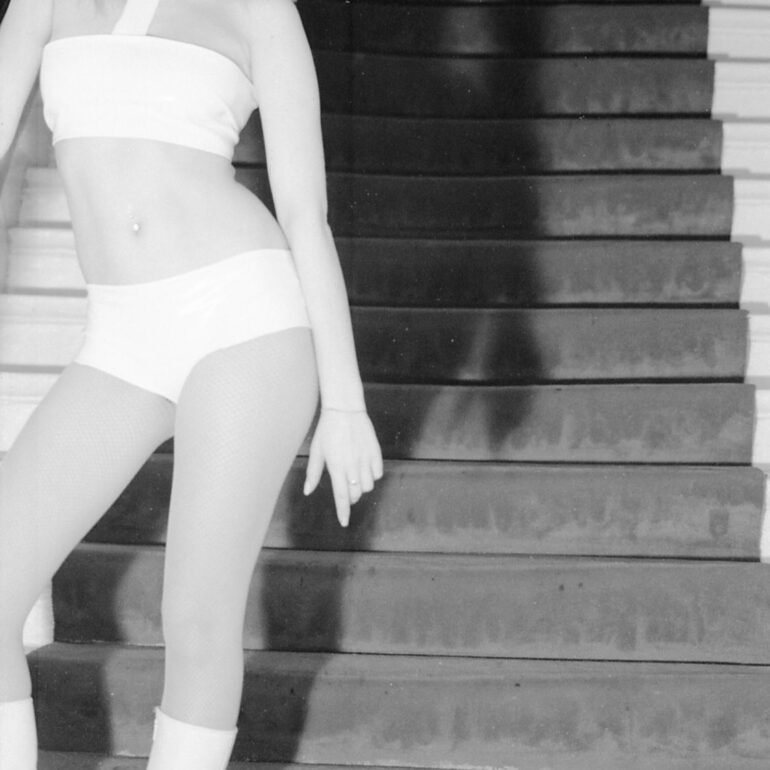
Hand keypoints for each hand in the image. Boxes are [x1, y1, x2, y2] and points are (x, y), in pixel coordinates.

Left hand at [303, 409, 383, 526]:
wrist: (345, 410)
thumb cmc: (327, 430)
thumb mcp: (317, 451)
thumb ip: (313, 473)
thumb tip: (307, 491)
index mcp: (336, 467)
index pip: (340, 496)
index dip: (342, 511)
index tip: (344, 523)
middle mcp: (352, 466)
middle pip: (355, 494)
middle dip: (351, 497)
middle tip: (346, 488)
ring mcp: (365, 459)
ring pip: (368, 486)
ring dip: (361, 486)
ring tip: (355, 475)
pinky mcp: (375, 452)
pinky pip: (377, 474)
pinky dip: (372, 475)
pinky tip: (365, 467)